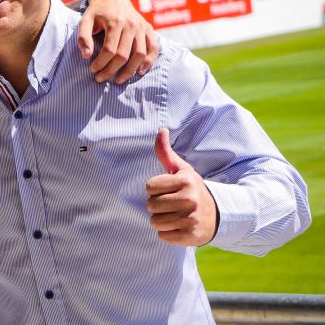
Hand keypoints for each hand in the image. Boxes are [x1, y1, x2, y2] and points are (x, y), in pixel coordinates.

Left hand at [77, 0, 158, 83]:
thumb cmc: (97, 11)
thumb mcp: (85, 20)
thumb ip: (83, 37)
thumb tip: (86, 56)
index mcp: (115, 22)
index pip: (109, 50)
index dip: (100, 63)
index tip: (92, 70)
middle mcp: (131, 24)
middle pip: (124, 55)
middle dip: (111, 70)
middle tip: (101, 78)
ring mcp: (141, 27)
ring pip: (140, 54)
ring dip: (130, 71)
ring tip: (119, 80)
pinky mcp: (148, 28)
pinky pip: (154, 47)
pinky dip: (149, 61)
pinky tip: (140, 71)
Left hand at [146, 129, 216, 245]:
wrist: (217, 215)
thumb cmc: (192, 189)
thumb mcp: (181, 170)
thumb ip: (166, 152)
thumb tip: (161, 130)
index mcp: (185, 181)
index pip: (149, 187)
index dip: (155, 189)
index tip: (168, 190)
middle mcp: (190, 200)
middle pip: (150, 205)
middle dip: (157, 205)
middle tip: (172, 204)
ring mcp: (191, 219)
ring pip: (155, 222)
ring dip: (161, 220)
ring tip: (175, 215)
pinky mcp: (190, 237)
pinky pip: (162, 236)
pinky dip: (167, 233)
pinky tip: (180, 227)